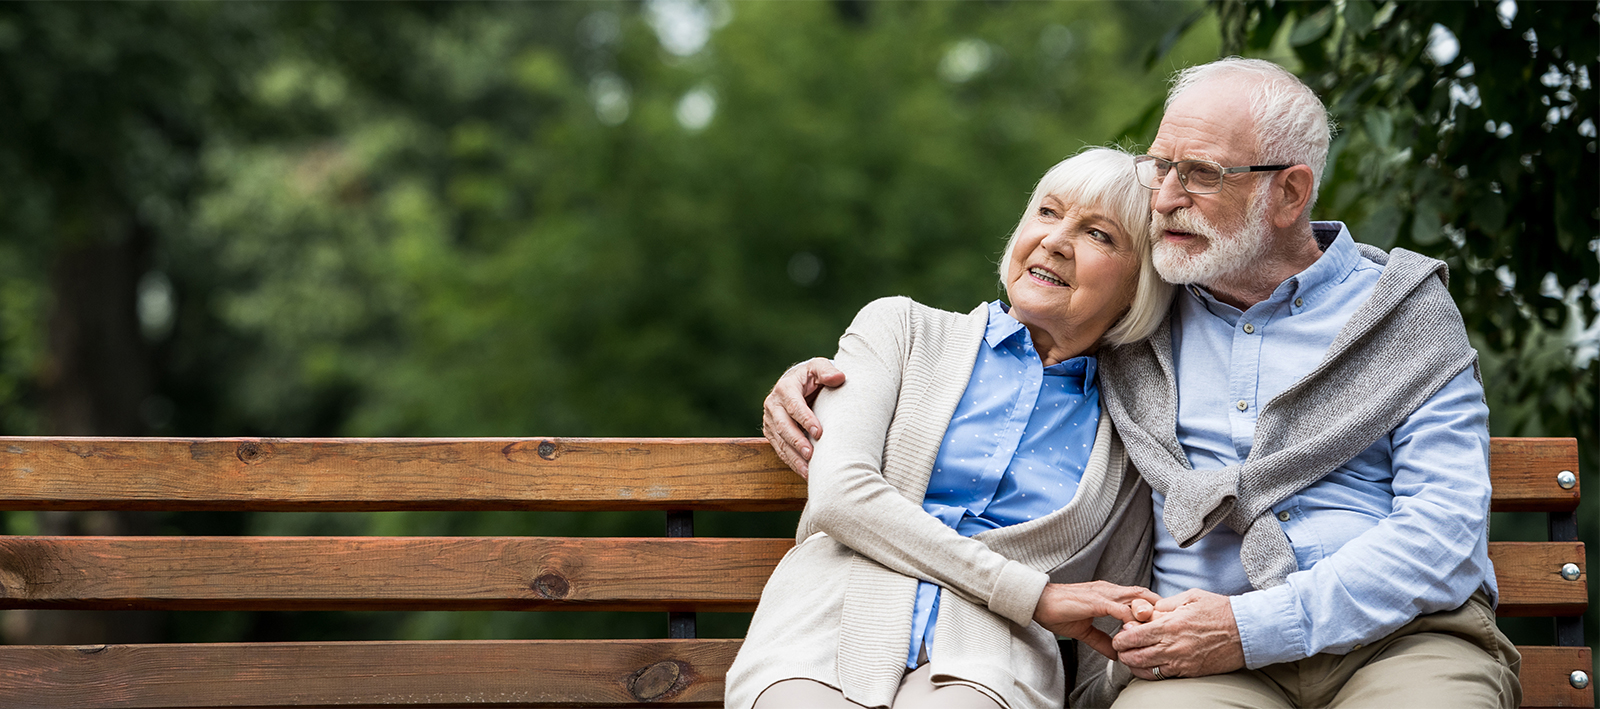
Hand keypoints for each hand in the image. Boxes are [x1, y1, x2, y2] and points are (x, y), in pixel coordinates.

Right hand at [761, 357, 844, 478]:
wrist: (797, 383)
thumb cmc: (812, 376)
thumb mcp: (819, 367)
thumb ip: (827, 371)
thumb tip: (839, 377)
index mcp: (785, 388)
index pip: (794, 405)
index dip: (805, 419)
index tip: (819, 432)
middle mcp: (773, 404)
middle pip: (784, 426)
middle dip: (797, 442)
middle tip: (811, 454)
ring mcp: (770, 420)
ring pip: (780, 441)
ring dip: (794, 457)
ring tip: (808, 470)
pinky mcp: (771, 432)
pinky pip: (779, 449)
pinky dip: (791, 461)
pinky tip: (805, 472)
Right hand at [1033, 581, 1161, 660]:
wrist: (1037, 602)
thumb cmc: (1058, 612)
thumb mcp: (1085, 630)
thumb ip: (1102, 641)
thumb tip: (1117, 654)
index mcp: (1108, 595)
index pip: (1138, 596)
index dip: (1152, 607)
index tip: (1162, 621)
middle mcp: (1109, 590)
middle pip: (1142, 593)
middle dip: (1157, 607)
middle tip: (1168, 622)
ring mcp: (1102, 594)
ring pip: (1135, 598)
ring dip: (1147, 611)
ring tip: (1157, 626)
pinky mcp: (1095, 601)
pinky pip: (1118, 608)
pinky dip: (1130, 617)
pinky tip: (1134, 628)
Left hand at [1112, 588, 1244, 679]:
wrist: (1246, 631)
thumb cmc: (1220, 611)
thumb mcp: (1190, 597)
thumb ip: (1165, 604)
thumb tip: (1148, 610)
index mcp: (1170, 625)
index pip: (1135, 636)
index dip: (1121, 638)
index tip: (1119, 636)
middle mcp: (1173, 646)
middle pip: (1136, 656)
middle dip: (1122, 653)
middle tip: (1119, 649)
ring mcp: (1181, 662)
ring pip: (1146, 669)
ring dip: (1133, 665)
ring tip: (1129, 658)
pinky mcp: (1190, 672)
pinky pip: (1163, 676)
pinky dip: (1150, 673)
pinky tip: (1147, 667)